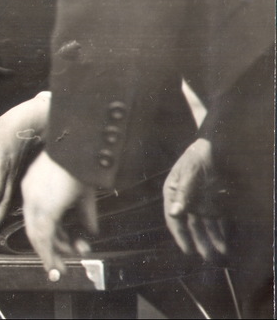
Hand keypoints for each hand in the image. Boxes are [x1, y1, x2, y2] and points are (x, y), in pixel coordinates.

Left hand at [21, 151, 97, 278]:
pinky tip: (57, 265)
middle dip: (50, 249)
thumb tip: (91, 230)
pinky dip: (49, 254)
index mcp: (34, 187)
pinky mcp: (45, 209)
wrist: (80, 146)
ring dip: (51, 255)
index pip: (36, 217)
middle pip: (35, 229)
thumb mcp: (82, 192)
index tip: (62, 247)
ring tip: (62, 268)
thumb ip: (85, 213)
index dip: (49, 234)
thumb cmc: (82, 163)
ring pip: (38, 237)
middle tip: (61, 264)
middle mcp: (30, 195)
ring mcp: (36, 202)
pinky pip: (44, 237)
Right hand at [163, 138, 226, 262]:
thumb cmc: (198, 156)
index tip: (188, 251)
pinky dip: (224, 230)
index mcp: (173, 193)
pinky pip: (220, 219)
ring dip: (214, 239)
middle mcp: (186, 200)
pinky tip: (229, 240)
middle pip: (192, 226)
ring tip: (222, 254)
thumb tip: (174, 212)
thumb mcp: (189, 172)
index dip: (180, 235)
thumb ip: (183, 193)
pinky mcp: (217, 201)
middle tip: (208, 259)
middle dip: (201, 242)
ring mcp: (202, 201)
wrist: (218, 144)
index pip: (174, 218)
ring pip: (207, 225)